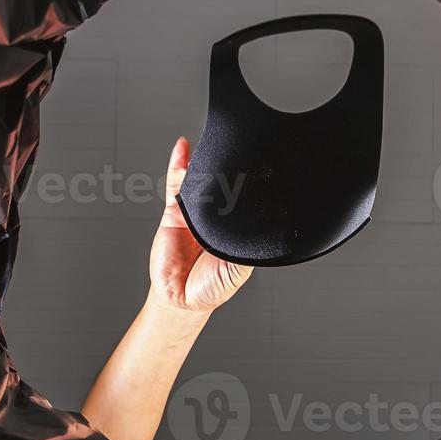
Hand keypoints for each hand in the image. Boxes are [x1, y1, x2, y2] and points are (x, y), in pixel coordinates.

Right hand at [149, 137, 252, 314]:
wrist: (180, 298)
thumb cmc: (212, 286)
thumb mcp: (239, 266)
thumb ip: (250, 245)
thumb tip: (266, 226)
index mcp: (237, 227)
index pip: (246, 199)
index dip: (253, 184)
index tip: (263, 167)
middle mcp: (217, 216)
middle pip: (224, 184)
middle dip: (232, 167)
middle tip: (242, 146)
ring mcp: (195, 212)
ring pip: (201, 180)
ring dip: (207, 160)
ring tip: (216, 140)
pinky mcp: (174, 212)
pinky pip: (176, 183)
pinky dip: (179, 163)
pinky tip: (184, 146)